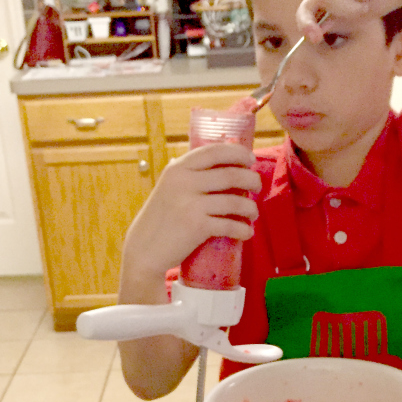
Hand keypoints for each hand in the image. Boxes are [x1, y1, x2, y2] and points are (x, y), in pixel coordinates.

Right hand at [121, 142, 260, 295]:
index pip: (214, 151)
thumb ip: (188, 176)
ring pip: (235, 201)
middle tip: (258, 186)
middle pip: (231, 174)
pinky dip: (244, 229)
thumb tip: (221, 166)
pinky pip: (230, 225)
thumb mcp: (168, 188)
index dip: (237, 152)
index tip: (250, 158)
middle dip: (251, 179)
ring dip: (250, 207)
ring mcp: (191, 205)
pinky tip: (247, 232)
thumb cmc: (160, 220)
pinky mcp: (197, 227)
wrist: (144, 250)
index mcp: (178, 169)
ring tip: (253, 213)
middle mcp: (184, 182)